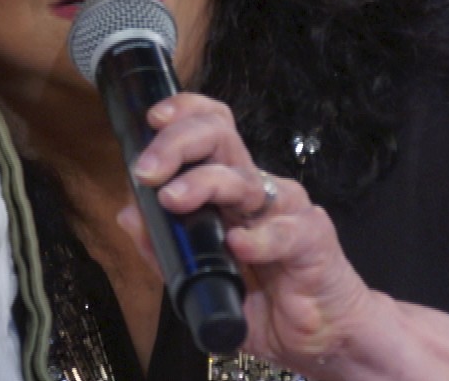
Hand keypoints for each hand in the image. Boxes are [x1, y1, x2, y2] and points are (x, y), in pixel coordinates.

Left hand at [123, 94, 448, 378]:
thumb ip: (164, 248)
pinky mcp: (312, 238)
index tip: (153, 119)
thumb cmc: (266, 299)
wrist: (321, 335)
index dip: (183, 114)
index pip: (210, 129)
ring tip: (173, 198)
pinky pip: (284, 231)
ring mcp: (286, 209)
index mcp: (232, 187)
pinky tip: (238, 245)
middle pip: (221, 138)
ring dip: (204, 183)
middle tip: (147, 170)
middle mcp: (258, 189)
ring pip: (243, 180)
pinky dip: (258, 238)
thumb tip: (128, 214)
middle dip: (178, 143)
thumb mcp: (201, 277)